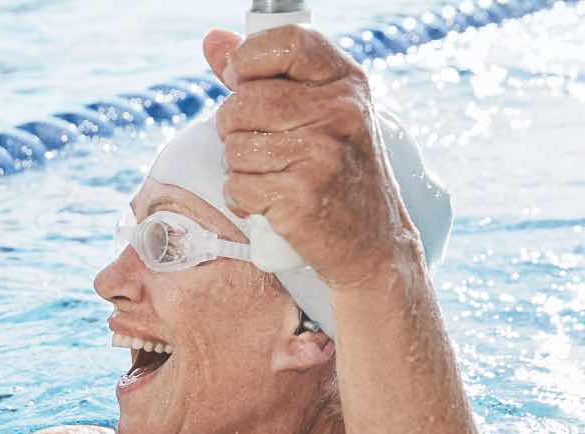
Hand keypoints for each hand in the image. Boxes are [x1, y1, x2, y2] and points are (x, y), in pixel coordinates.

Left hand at [205, 26, 419, 289]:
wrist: (371, 241)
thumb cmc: (337, 173)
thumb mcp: (317, 114)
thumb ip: (262, 76)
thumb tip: (213, 41)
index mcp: (345, 82)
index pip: (285, 42)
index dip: (248, 58)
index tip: (241, 79)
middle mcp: (339, 111)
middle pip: (242, 101)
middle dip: (234, 128)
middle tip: (261, 148)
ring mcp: (322, 153)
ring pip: (234, 147)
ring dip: (239, 168)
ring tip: (271, 177)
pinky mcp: (302, 195)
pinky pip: (237, 187)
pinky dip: (243, 200)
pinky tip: (269, 202)